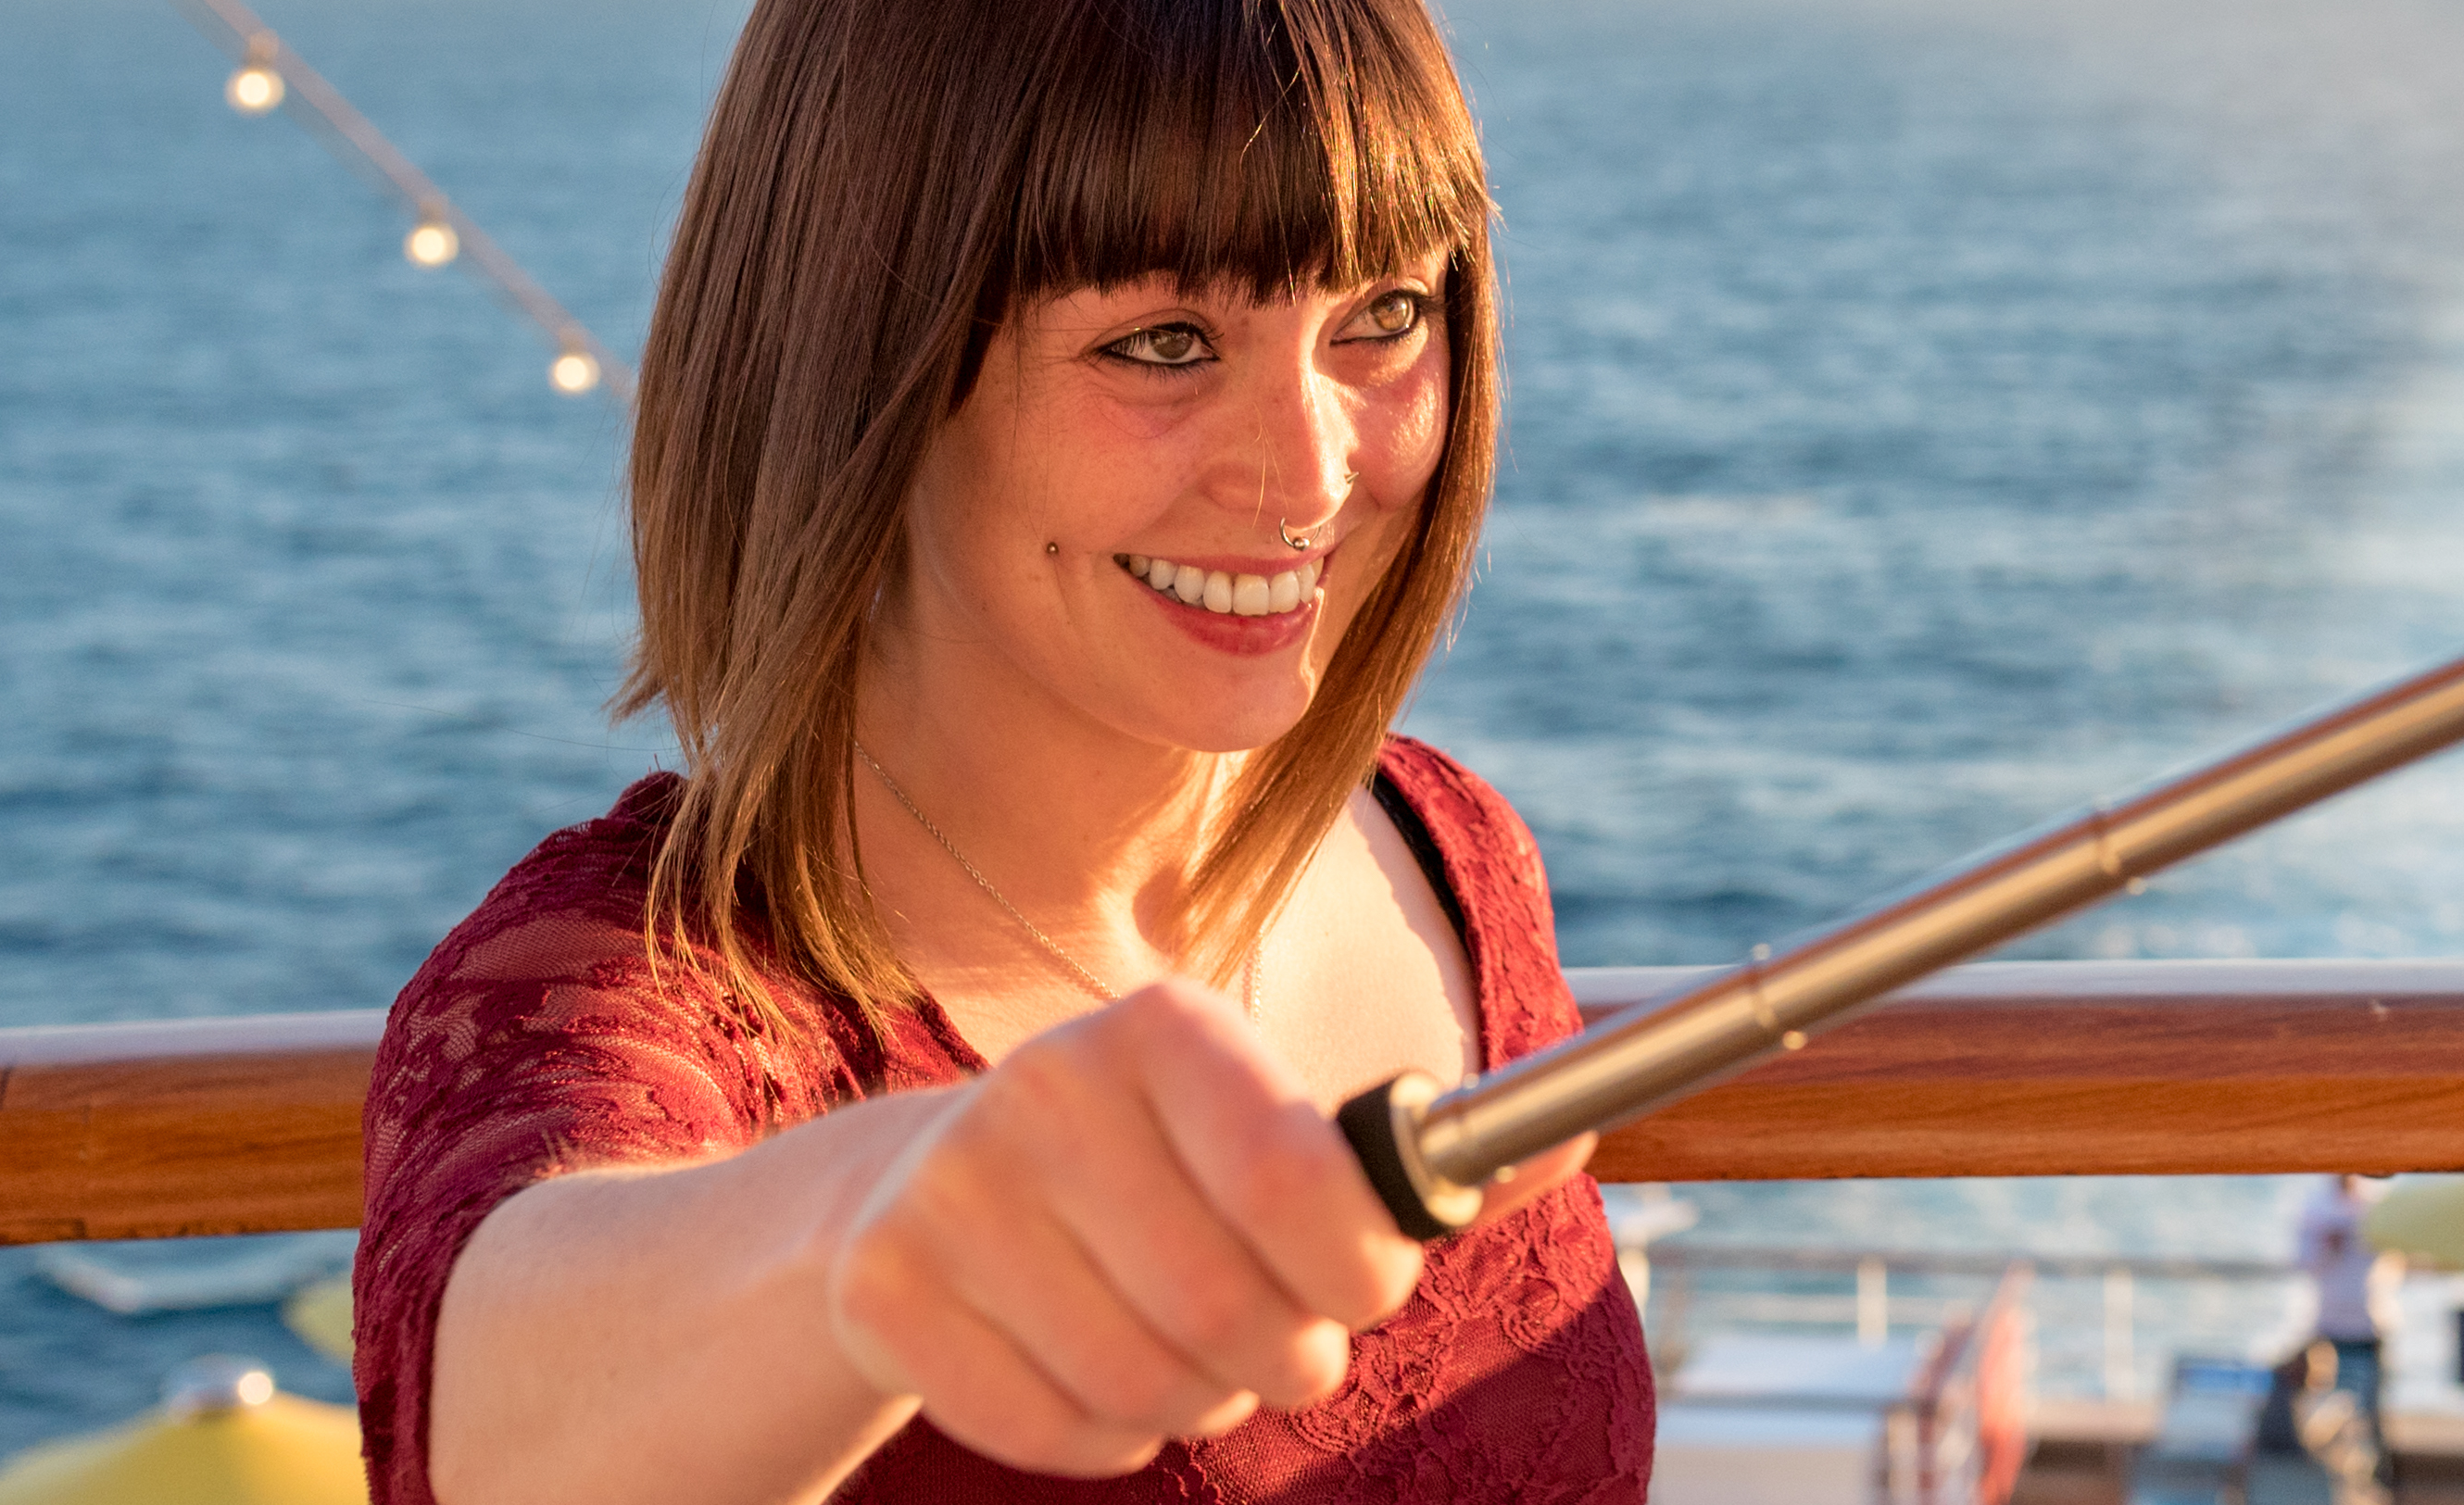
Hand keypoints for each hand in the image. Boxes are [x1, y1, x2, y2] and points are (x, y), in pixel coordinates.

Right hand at [816, 979, 1594, 1473]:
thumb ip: (1432, 1152)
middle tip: (1288, 1339)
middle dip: (1292, 1353)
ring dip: (1206, 1400)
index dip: (1361, 1267)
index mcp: (1162, 1026)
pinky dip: (1112, 1436)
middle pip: (1231, 1310)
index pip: (1297, 1178)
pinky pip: (1060, 1432)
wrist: (924, 1185)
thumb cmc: (1164, 1167)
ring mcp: (949, 1190)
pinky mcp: (884, 1292)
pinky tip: (1100, 1373)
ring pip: (1149, 1385)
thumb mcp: (1282, 1130)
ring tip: (1194, 1349)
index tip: (1371, 1284)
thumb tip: (1579, 1128)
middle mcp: (1044, 1088)